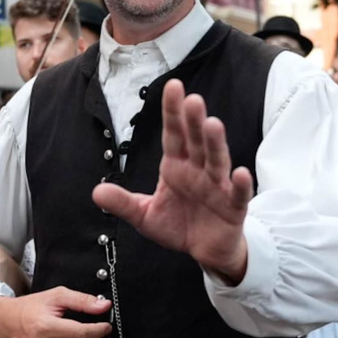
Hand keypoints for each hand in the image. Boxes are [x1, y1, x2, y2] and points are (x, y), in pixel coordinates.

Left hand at [91, 80, 251, 284]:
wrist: (206, 251)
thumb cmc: (178, 225)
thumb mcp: (144, 215)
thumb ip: (123, 203)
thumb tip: (96, 193)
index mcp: (176, 166)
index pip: (173, 134)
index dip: (172, 111)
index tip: (173, 86)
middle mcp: (198, 170)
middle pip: (195, 142)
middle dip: (194, 121)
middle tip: (193, 99)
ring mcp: (218, 186)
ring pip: (217, 161)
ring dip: (216, 144)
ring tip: (213, 124)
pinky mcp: (233, 207)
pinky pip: (237, 195)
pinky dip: (240, 185)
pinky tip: (240, 173)